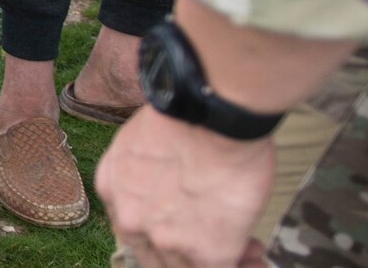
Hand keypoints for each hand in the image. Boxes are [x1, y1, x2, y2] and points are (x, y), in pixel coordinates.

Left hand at [96, 108, 273, 267]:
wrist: (213, 113)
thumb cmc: (189, 114)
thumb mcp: (144, 143)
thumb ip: (147, 177)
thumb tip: (175, 191)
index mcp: (113, 188)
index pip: (135, 227)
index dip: (166, 229)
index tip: (188, 225)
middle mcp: (130, 219)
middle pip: (156, 255)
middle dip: (189, 251)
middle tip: (218, 237)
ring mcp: (165, 239)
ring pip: (186, 266)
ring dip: (218, 258)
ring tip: (246, 248)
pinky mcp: (204, 253)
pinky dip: (242, 264)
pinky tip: (254, 251)